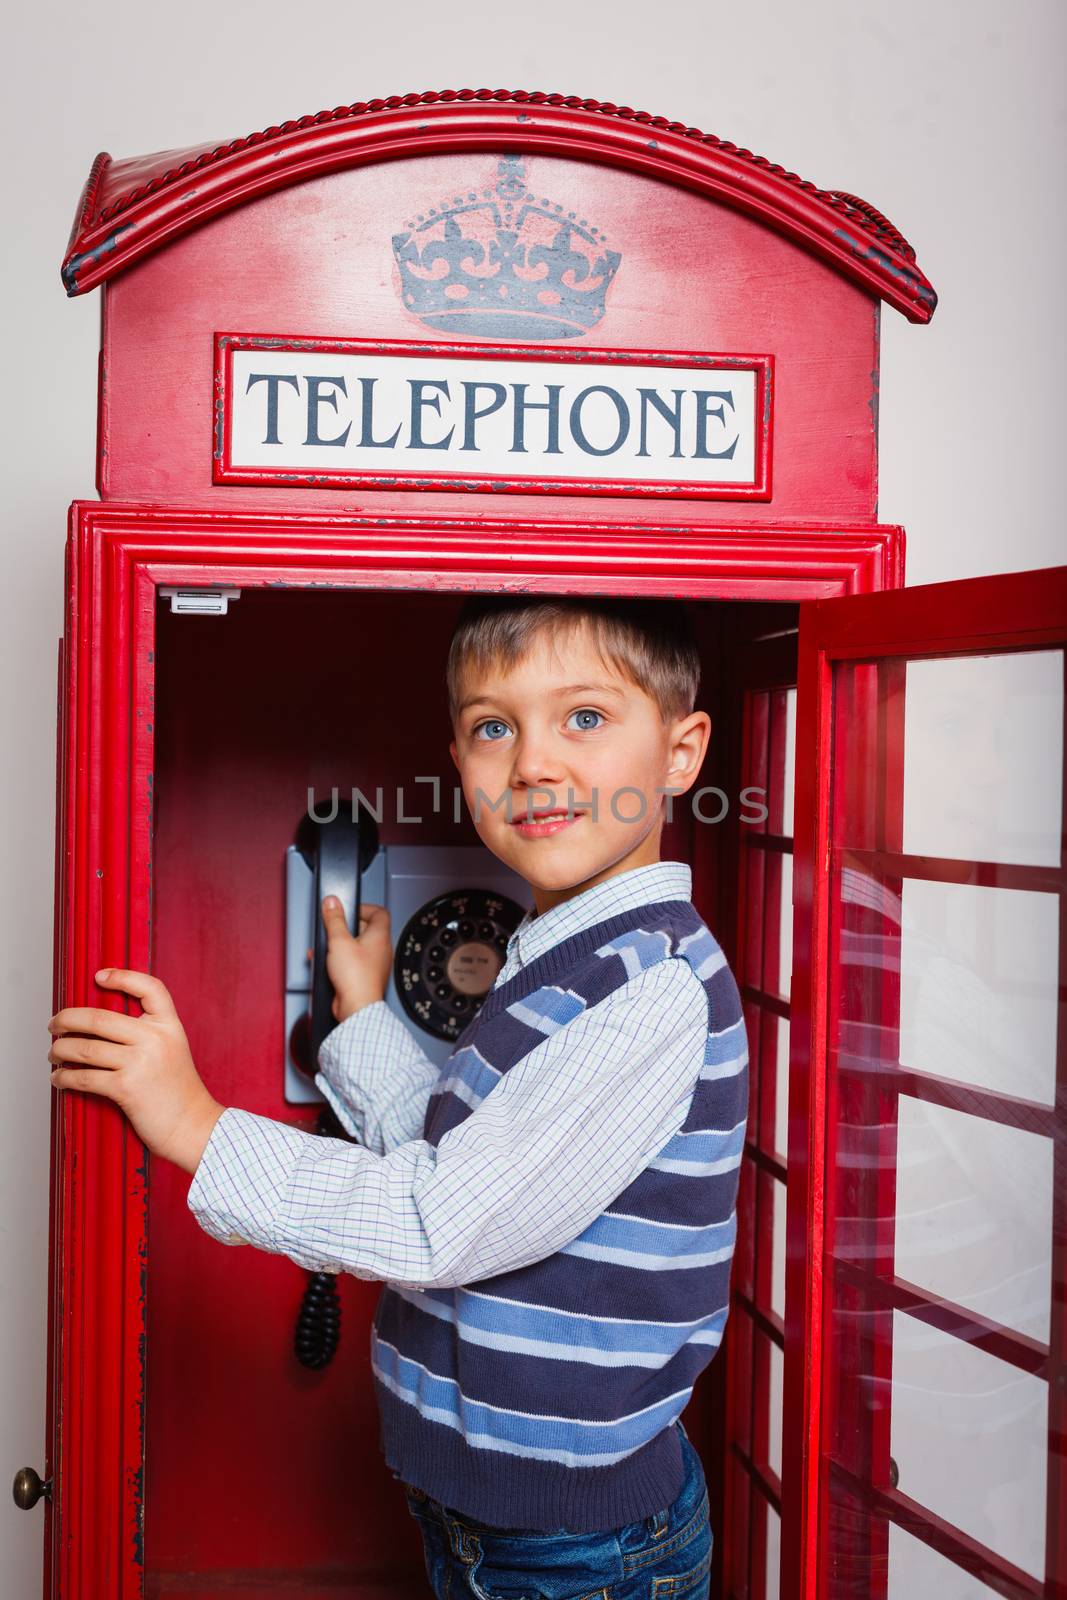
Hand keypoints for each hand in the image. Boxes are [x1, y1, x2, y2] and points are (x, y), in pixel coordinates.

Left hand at [47, 970, 224, 1175]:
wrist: (193, 1125)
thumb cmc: (179, 1091)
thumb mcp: (173, 1049)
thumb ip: (149, 1033)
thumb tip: (102, 1024)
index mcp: (169, 1026)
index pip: (150, 989)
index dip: (123, 977)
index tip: (99, 977)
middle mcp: (155, 1039)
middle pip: (99, 1018)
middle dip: (66, 1020)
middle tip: (54, 1025)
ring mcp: (140, 1062)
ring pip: (85, 1048)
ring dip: (60, 1050)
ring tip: (54, 1053)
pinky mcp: (125, 1087)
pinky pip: (84, 1077)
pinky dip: (64, 1077)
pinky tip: (59, 1078)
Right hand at [319, 897, 392, 1021]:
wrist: (357, 1007)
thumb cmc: (356, 978)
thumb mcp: (339, 941)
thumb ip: (334, 919)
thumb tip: (332, 902)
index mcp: (380, 936)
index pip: (379, 912)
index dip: (364, 907)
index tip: (348, 909)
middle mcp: (381, 950)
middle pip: (366, 929)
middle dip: (347, 927)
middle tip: (335, 928)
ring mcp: (373, 964)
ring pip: (357, 946)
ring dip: (340, 945)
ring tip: (328, 946)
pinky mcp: (364, 977)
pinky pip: (352, 962)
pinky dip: (340, 959)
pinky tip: (327, 963)